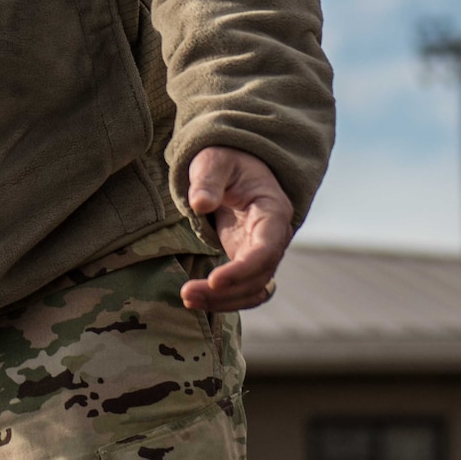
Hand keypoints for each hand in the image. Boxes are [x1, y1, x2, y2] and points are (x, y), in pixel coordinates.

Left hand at [179, 146, 293, 311]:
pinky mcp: (245, 258)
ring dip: (223, 300)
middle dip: (227, 291)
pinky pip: (243, 287)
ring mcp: (261, 250)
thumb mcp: (214, 161)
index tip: (214, 280)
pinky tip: (198, 299)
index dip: (242, 269)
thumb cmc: (224, 159)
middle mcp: (273, 236)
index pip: (266, 249)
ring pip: (253, 288)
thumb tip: (200, 205)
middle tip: (187, 294)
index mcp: (273, 211)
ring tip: (187, 299)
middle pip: (259, 276)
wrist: (233, 163)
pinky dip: (225, 298)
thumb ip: (208, 180)